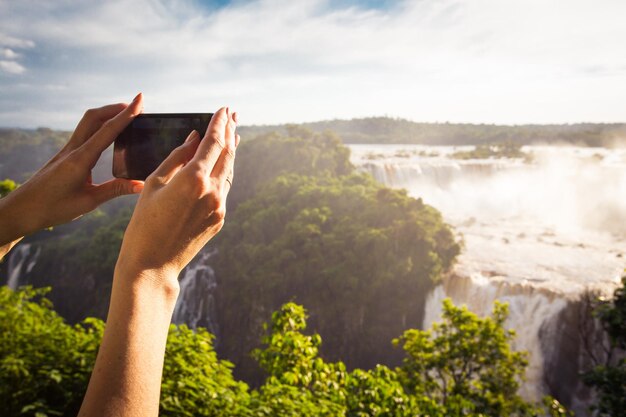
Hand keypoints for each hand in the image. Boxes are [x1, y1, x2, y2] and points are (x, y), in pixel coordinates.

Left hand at [0, 94, 144, 245]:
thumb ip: (115, 190)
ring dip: (107, 114)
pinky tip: (108, 132)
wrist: (23, 209)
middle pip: (95, 117)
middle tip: (137, 105)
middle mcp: (73, 150)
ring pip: (88, 122)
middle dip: (116, 108)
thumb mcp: (89, 202)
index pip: (108, 130)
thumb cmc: (53, 208)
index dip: (126, 114)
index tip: (140, 100)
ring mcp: (67, 150)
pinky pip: (84, 133)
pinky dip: (100, 126)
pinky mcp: (65, 155)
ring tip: (126, 114)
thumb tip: (141, 184)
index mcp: (80, 159)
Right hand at [116, 106, 238, 285]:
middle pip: (227, 154)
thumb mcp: (154, 183)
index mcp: (194, 179)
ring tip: (232, 134)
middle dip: (230, 131)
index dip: (219, 123)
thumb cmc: (144, 222)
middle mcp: (212, 191)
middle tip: (233, 114)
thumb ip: (177, 157)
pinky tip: (221, 164)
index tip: (223, 109)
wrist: (153, 263)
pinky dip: (223, 171)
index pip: (213, 142)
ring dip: (230, 151)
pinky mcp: (219, 219)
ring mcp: (219, 206)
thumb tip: (195, 138)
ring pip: (228, 171)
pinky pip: (224, 188)